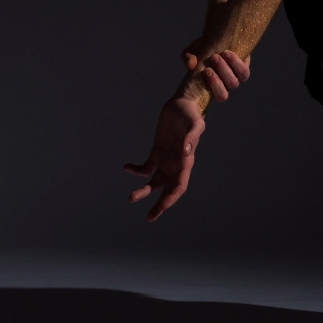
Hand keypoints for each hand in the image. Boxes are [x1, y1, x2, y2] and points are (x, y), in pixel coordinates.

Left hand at [124, 96, 205, 221]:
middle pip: (167, 190)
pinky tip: (126, 166)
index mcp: (186, 162)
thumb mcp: (196, 123)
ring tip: (131, 198)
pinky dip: (136, 169)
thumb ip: (192, 137)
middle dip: (159, 205)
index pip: (179, 186)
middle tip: (149, 217)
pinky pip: (145, 167)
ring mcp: (165, 159)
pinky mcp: (156, 152)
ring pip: (154, 182)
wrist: (183, 104)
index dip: (171, 197)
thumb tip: (186, 152)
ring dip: (144, 191)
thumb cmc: (192, 114)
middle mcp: (176, 164)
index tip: (162, 206)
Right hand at [181, 41, 250, 101]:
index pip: (208, 102)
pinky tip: (227, 54)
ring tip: (215, 57)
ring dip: (223, 70)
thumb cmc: (203, 47)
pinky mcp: (245, 68)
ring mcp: (234, 79)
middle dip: (215, 82)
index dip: (205, 101)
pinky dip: (235, 63)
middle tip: (207, 66)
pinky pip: (244, 73)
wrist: (220, 36)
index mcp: (209, 87)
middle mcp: (223, 86)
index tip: (203, 73)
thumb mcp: (192, 51)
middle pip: (222, 96)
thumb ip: (188, 58)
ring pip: (233, 84)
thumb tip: (191, 65)